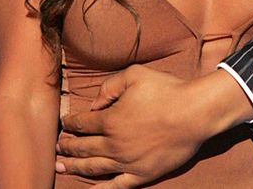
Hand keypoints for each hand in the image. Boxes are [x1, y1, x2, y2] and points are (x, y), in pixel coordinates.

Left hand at [56, 66, 249, 186]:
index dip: (69, 124)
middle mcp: (114, 144)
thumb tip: (93, 104)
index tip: (63, 124)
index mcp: (109, 120)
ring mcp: (128, 162)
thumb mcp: (133, 75)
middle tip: (57, 148)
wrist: (195, 113)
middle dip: (67, 148)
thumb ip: (109, 87)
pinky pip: (117, 186)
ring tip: (61, 167)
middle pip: (83, 148)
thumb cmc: (166, 91)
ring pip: (94, 168)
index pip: (81, 124)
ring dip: (75, 168)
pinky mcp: (143, 174)